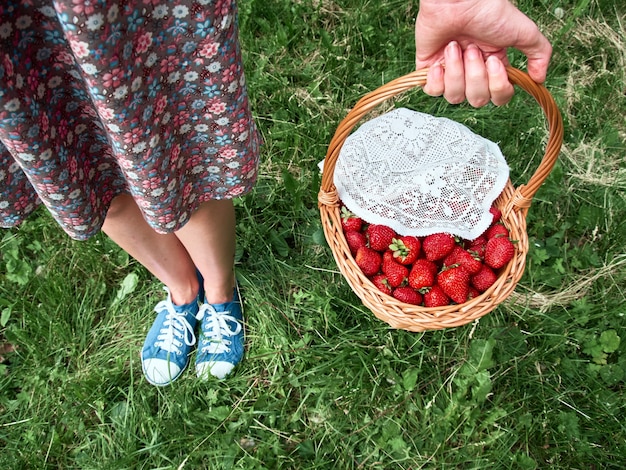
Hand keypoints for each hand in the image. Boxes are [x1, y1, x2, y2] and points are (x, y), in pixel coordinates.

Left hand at [414, 0, 551, 106]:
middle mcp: (473, 72)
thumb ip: (539, 53)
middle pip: (477, 100)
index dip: (498, 87)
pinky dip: (438, 79)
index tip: (494, 62)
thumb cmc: (488, 10)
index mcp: (494, 66)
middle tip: (472, 49)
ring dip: (457, 72)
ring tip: (455, 48)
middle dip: (476, 76)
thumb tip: (539, 79)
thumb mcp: (524, 31)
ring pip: (455, 97)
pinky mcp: (429, 70)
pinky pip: (433, 92)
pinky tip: (441, 61)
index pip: (499, 97)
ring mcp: (450, 72)